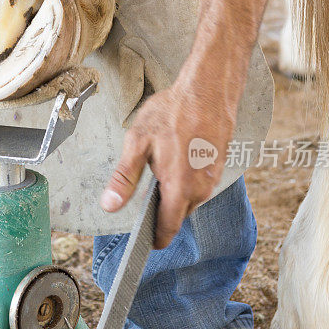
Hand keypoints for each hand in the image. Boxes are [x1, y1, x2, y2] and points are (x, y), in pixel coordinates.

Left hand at [100, 74, 236, 248]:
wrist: (209, 87)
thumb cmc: (172, 112)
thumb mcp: (137, 143)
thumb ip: (124, 178)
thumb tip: (110, 206)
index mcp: (179, 188)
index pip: (168, 229)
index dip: (155, 238)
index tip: (144, 242)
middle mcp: (200, 188)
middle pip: (178, 215)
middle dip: (162, 212)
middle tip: (144, 193)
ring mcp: (213, 178)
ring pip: (189, 199)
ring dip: (174, 193)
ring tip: (160, 168)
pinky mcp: (218, 166)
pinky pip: (199, 184)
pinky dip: (186, 180)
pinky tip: (176, 158)